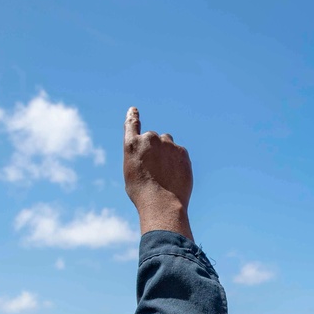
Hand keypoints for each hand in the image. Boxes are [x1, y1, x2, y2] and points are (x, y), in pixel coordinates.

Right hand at [123, 107, 193, 239]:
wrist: (162, 203)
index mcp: (132, 144)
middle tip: (155, 170)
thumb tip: (149, 156)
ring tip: (165, 175)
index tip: (134, 110)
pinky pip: (179, 154)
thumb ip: (139, 158)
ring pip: (168, 145)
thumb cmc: (142, 194)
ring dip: (167, 153)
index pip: (131, 124)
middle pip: (154, 139)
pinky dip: (177, 162)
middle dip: (155, 150)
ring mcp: (168, 144)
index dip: (132, 117)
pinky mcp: (183, 152)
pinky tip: (174, 177)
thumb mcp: (132, 173)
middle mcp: (150, 139)